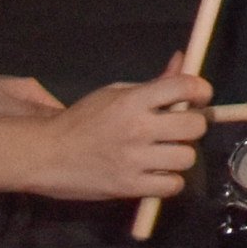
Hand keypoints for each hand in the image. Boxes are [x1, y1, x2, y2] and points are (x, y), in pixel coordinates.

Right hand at [18, 66, 211, 202]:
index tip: (199, 97)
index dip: (201, 91)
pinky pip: (173, 186)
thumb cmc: (81, 121)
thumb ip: (154, 82)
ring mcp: (134, 160)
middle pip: (195, 126)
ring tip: (164, 153)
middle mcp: (137, 129)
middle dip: (192, 125)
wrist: (45, 154)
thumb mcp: (114, 93)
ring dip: (180, 155)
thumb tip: (183, 60)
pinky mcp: (129, 187)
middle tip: (178, 129)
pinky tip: (157, 173)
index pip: (185, 87)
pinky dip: (169, 181)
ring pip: (188, 157)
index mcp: (133, 101)